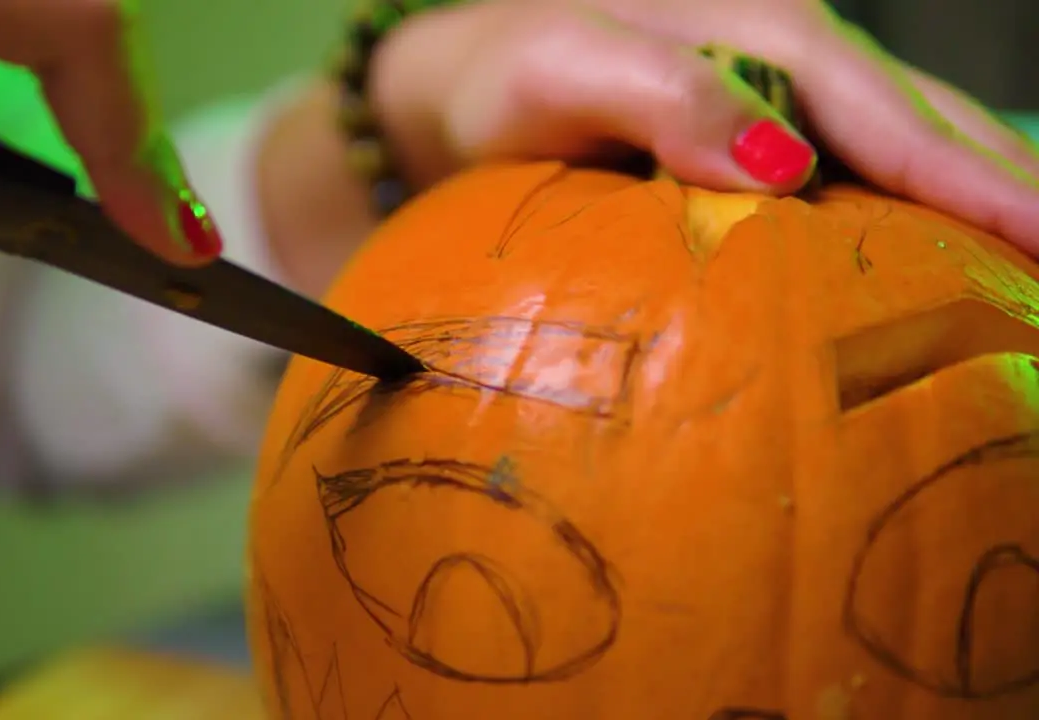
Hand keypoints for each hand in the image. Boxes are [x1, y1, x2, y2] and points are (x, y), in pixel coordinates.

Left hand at [370, 0, 1038, 254]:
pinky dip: (915, 198)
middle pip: (924, 121)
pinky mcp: (761, 120)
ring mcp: (782, 82)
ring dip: (977, 193)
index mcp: (759, 30)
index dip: (971, 179)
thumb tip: (782, 162)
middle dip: (1005, 188)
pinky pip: (861, 158)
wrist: (464, 75)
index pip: (887, 115)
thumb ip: (664, 94)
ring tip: (1035, 258)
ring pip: (906, 137)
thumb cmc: (502, 75)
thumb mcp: (560, 72)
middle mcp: (789, 48)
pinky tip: (944, 245)